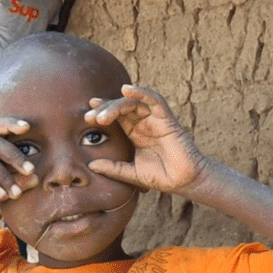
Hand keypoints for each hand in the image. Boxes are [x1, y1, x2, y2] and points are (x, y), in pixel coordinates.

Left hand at [85, 85, 206, 193]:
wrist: (185, 182)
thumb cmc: (162, 177)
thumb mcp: (131, 173)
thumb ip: (113, 168)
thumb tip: (91, 165)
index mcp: (135, 133)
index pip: (116, 117)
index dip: (102, 113)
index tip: (87, 116)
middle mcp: (144, 123)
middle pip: (122, 107)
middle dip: (105, 109)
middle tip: (90, 117)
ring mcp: (155, 120)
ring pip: (133, 102)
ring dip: (116, 104)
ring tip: (102, 115)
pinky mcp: (167, 119)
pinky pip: (154, 100)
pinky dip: (141, 92)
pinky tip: (127, 89)